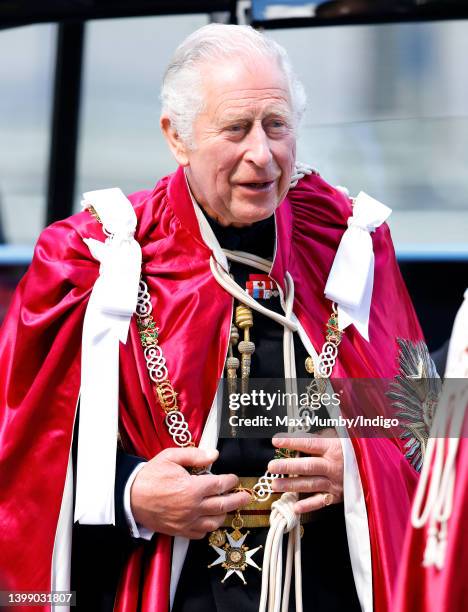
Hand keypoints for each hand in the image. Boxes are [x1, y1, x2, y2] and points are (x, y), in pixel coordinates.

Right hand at [130, 447, 250, 538]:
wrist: (130, 496)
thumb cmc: (150, 475)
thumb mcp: (171, 457)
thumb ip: (195, 455)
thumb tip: (214, 454)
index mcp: (192, 488)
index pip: (221, 486)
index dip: (231, 481)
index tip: (234, 479)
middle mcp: (192, 507)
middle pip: (224, 506)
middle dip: (238, 500)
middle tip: (246, 497)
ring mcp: (186, 522)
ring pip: (215, 522)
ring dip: (224, 514)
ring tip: (227, 506)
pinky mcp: (179, 531)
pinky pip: (201, 533)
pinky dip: (208, 527)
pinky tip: (208, 518)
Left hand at [267, 429, 343, 513]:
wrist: (372, 468)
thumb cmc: (351, 450)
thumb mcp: (338, 437)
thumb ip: (319, 437)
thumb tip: (298, 435)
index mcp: (333, 448)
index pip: (309, 444)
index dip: (292, 442)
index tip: (276, 441)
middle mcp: (333, 466)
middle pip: (307, 466)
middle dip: (288, 466)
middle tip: (271, 467)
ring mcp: (334, 482)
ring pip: (310, 484)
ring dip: (291, 485)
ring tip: (275, 484)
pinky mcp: (336, 496)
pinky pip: (321, 502)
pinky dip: (308, 505)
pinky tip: (295, 506)